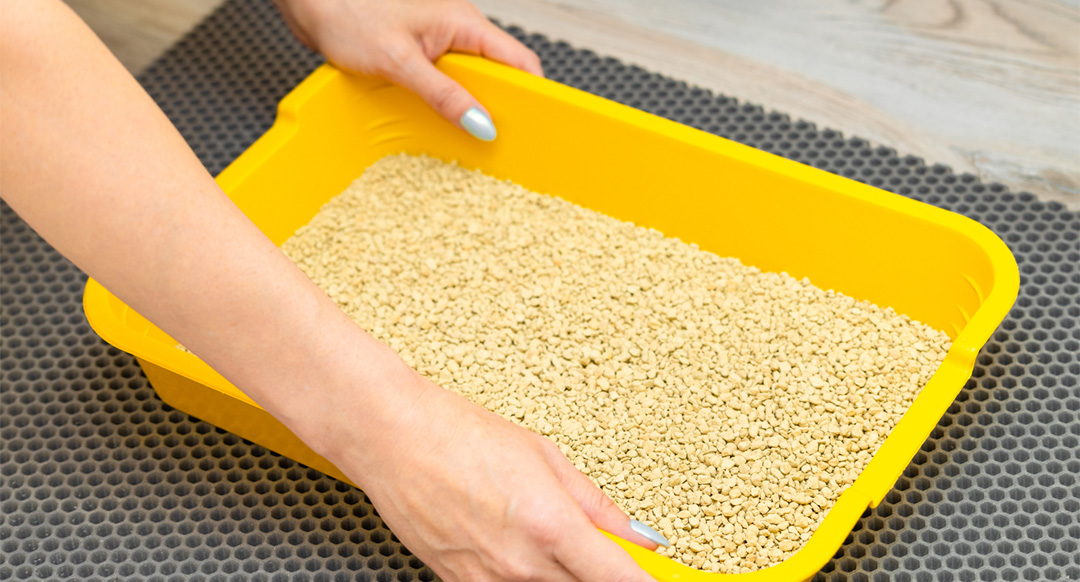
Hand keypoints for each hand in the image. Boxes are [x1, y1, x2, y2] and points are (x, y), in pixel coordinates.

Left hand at [274, 0, 543, 139]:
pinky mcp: (417, 58)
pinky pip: (443, 88)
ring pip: (468, 86)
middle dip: (498, 110)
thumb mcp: (398, 61)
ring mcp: (437, 45)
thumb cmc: (346, 12)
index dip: (532, 95)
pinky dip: (444, 108)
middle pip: (496, 78)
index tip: (533, 129)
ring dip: (466, 112)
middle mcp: (456, 33)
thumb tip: (481, 124)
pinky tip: (437, 127)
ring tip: (466, 142)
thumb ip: (442, 94)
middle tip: (496, 145)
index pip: (519, 60)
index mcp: (465, 23)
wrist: (308, 1)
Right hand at [302, 360, 660, 581]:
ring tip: (551, 541)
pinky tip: (521, 552)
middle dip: (601, 576)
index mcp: (551, 526)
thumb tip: (636, 534)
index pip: (619, 579)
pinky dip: (528, 580)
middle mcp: (522, 565)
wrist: (392, 438)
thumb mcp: (545, 456)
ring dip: (565, 578)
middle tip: (600, 552)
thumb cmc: (459, 434)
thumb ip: (597, 504)